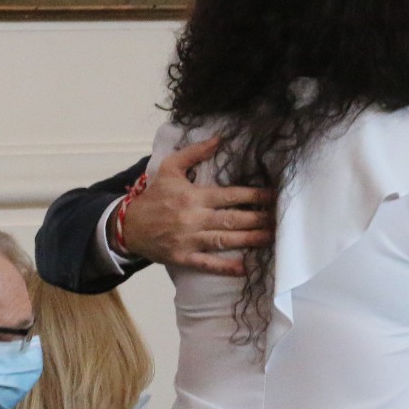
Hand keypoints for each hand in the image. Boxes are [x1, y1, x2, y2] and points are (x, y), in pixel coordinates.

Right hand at [118, 136, 273, 276]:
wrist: (129, 225)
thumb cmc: (154, 195)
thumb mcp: (169, 168)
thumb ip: (194, 153)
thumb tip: (219, 139)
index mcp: (193, 196)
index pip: (230, 196)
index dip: (253, 196)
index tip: (272, 196)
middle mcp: (194, 218)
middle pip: (232, 219)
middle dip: (258, 218)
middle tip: (279, 219)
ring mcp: (189, 240)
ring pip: (224, 240)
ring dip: (250, 239)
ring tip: (271, 238)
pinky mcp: (184, 258)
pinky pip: (208, 264)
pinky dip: (226, 267)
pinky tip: (244, 268)